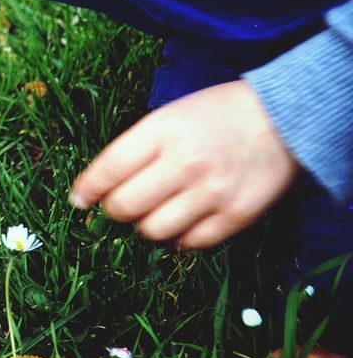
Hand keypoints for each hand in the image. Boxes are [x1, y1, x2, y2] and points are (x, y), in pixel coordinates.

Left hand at [69, 80, 299, 248]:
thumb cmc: (214, 114)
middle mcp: (184, 163)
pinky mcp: (237, 214)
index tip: (78, 200)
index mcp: (162, 132)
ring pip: (154, 230)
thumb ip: (136, 148)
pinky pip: (193, 243)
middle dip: (114, 210)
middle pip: (126, 206)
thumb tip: (99, 186)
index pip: (109, 168)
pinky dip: (181, 238)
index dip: (88, 189)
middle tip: (121, 205)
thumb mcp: (168, 116)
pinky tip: (182, 223)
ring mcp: (212, 191)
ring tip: (154, 213)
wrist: (280, 118)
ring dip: (146, 226)